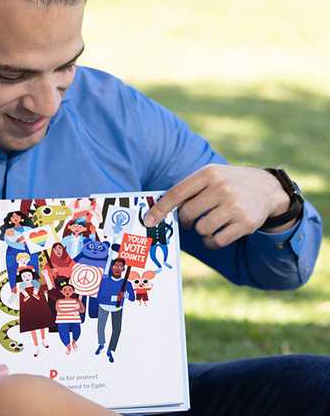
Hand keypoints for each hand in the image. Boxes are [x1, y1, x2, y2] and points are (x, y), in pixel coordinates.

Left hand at [143, 165, 290, 247]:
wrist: (267, 188)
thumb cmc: (229, 183)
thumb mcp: (212, 176)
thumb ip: (188, 189)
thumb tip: (158, 212)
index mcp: (209, 174)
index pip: (177, 193)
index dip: (160, 209)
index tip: (148, 221)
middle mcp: (221, 188)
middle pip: (188, 214)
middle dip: (187, 221)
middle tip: (192, 220)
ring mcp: (234, 206)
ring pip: (202, 229)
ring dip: (202, 231)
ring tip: (211, 223)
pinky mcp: (245, 223)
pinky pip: (216, 240)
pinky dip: (212, 242)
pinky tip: (218, 234)